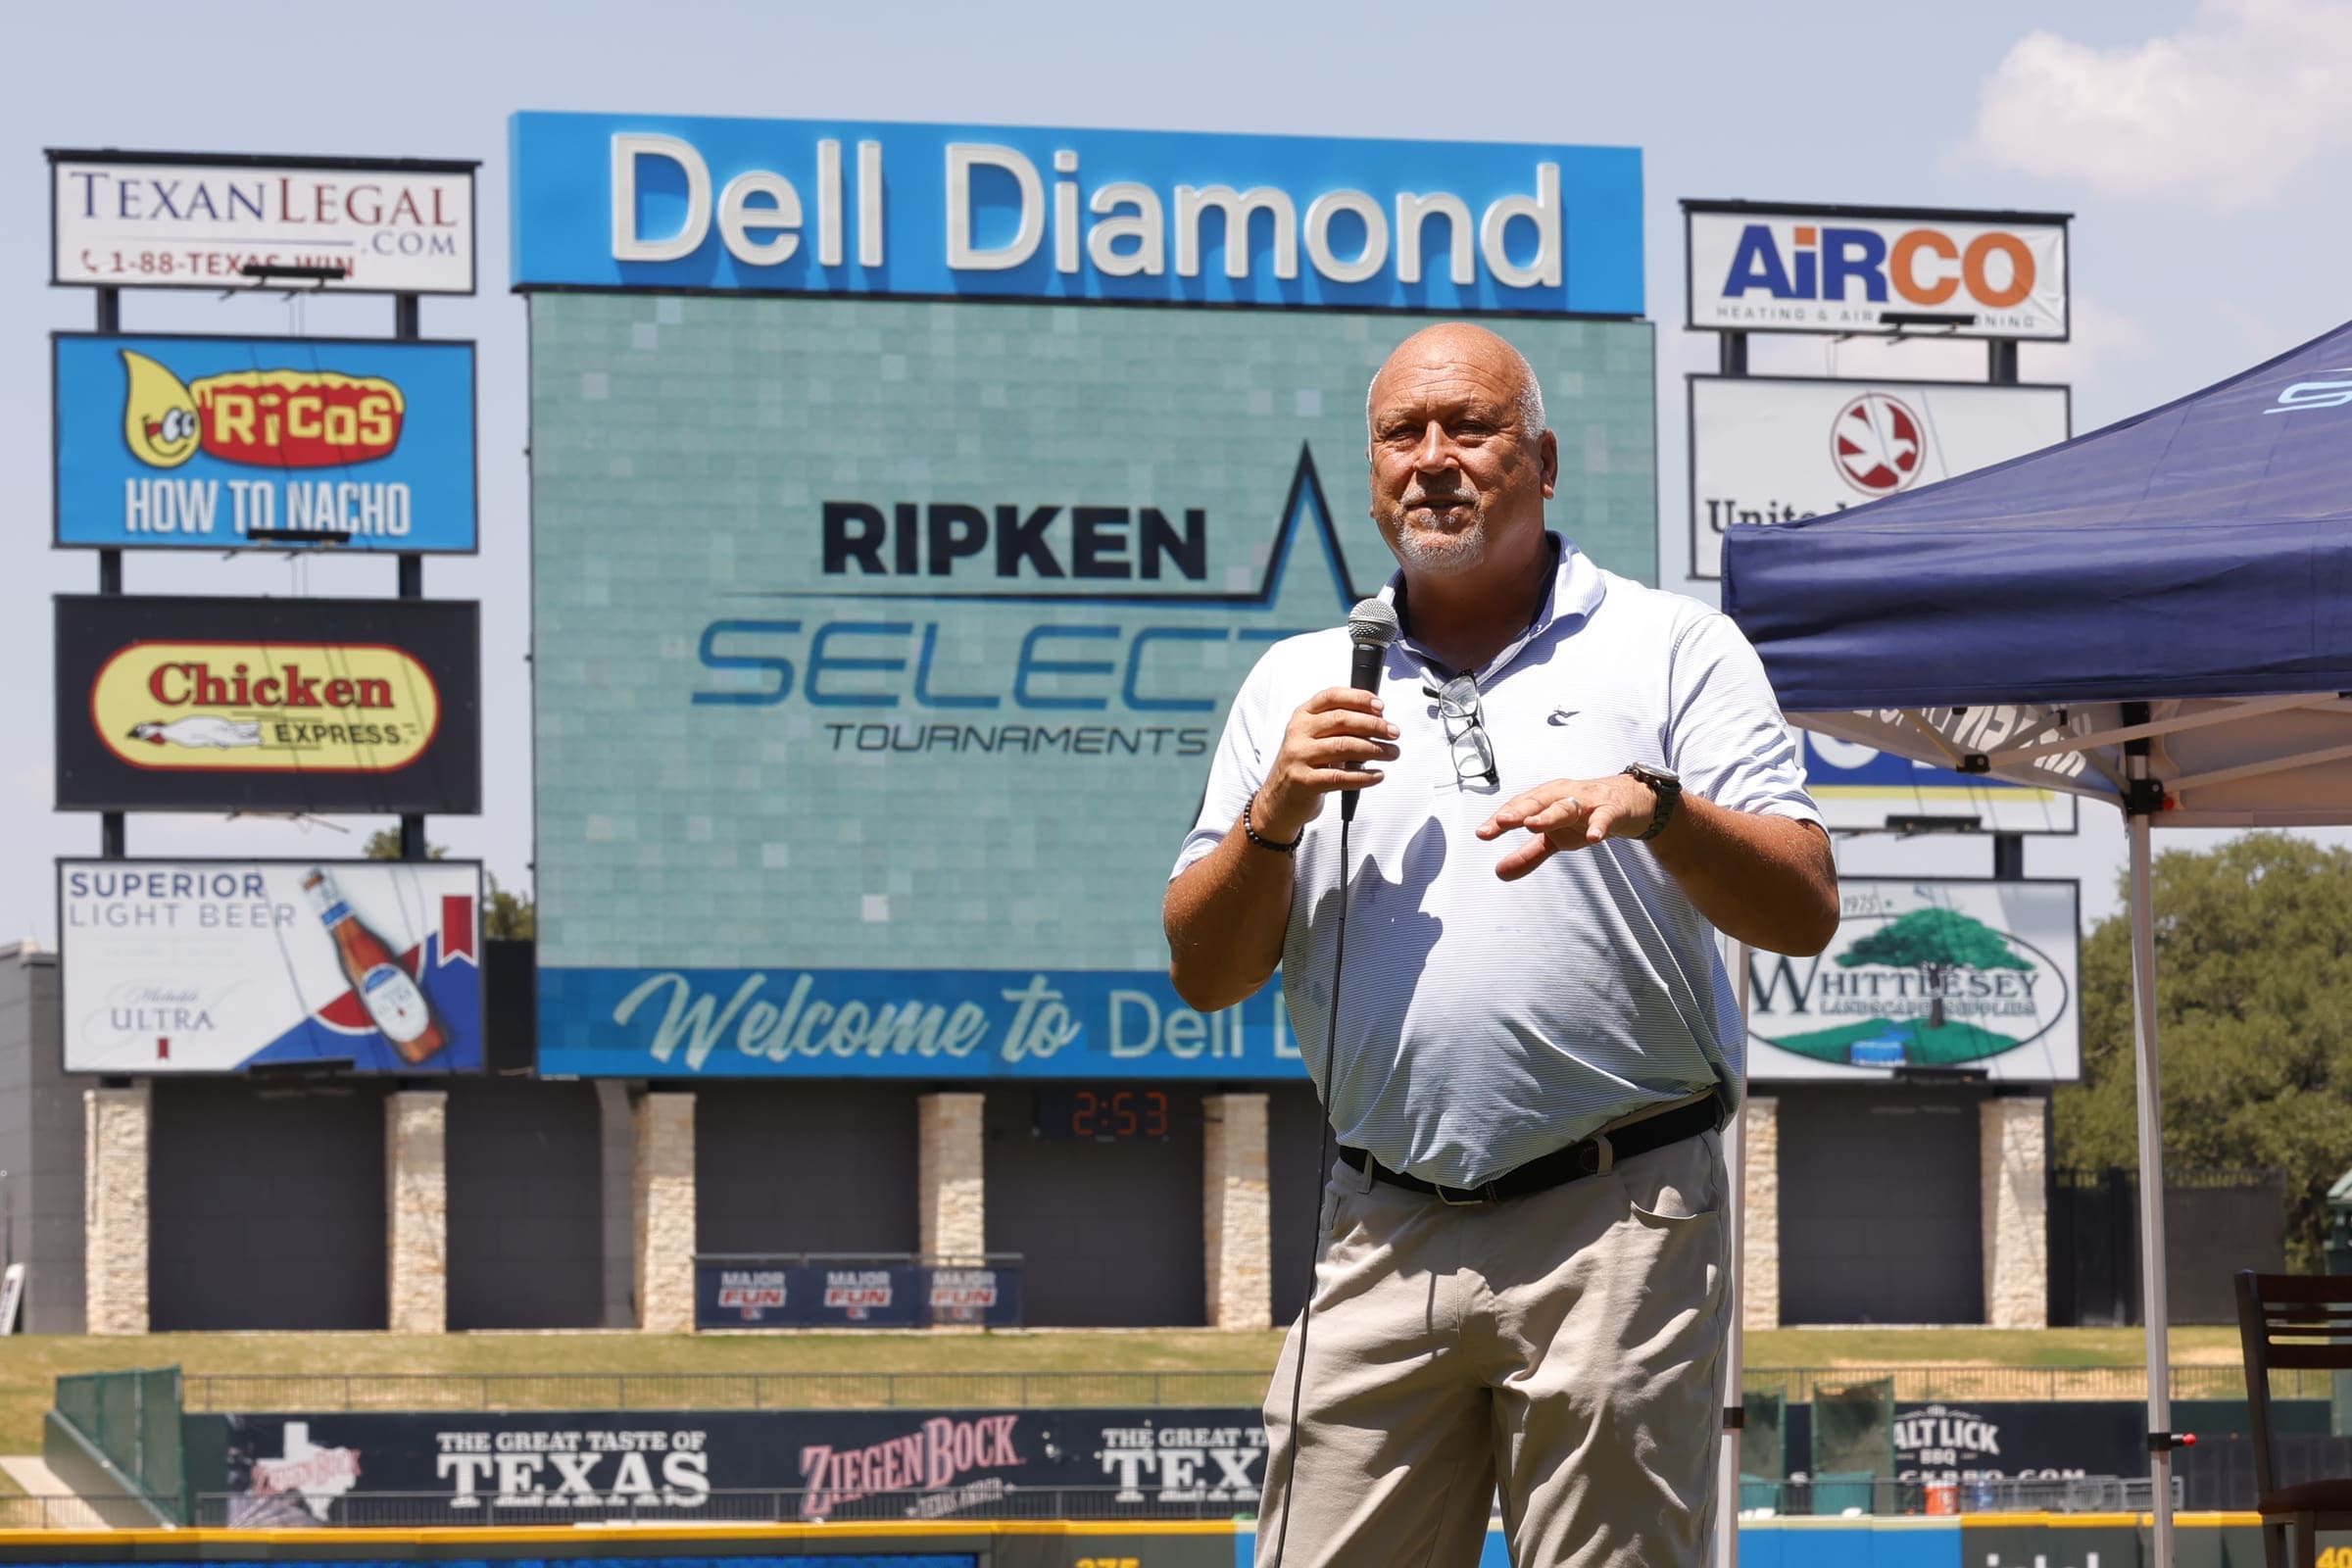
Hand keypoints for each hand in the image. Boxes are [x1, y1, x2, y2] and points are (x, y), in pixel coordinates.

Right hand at [1255, 688, 1401, 839]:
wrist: (1278, 800)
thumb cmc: (1303, 766)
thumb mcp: (1312, 738)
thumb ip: (1338, 726)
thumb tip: (1377, 719)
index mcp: (1302, 716)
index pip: (1332, 697)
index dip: (1359, 698)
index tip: (1380, 706)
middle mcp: (1299, 733)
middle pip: (1342, 720)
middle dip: (1374, 725)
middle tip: (1393, 732)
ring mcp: (1299, 757)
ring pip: (1344, 747)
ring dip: (1374, 749)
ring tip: (1391, 753)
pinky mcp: (1304, 781)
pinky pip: (1341, 777)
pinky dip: (1364, 776)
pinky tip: (1377, 775)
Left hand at [1475, 773, 1657, 881]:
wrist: (1628, 802)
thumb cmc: (1585, 814)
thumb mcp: (1555, 838)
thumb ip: (1528, 855)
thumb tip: (1499, 873)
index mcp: (1546, 799)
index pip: (1519, 807)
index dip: (1500, 820)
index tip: (1483, 833)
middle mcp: (1563, 795)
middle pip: (1537, 801)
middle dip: (1518, 811)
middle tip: (1501, 822)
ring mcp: (1587, 802)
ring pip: (1566, 806)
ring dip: (1549, 814)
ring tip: (1533, 824)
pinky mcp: (1611, 810)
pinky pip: (1604, 817)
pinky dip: (1598, 826)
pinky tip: (1593, 837)